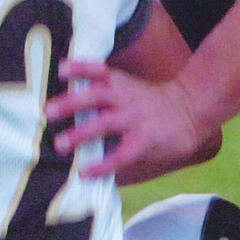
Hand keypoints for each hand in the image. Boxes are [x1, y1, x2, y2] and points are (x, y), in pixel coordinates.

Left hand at [44, 60, 219, 185]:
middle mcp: (124, 98)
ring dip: (79, 134)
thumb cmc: (149, 101)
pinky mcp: (143, 142)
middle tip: (48, 112)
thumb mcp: (128, 86)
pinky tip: (85, 172)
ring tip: (59, 144)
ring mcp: (134, 120)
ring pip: (103, 125)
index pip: (98, 70)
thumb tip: (65, 101)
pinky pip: (119, 156)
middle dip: (70, 103)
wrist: (190, 111)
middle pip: (94, 96)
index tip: (60, 69)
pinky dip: (101, 165)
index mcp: (119, 83)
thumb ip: (102, 90)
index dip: (79, 68)